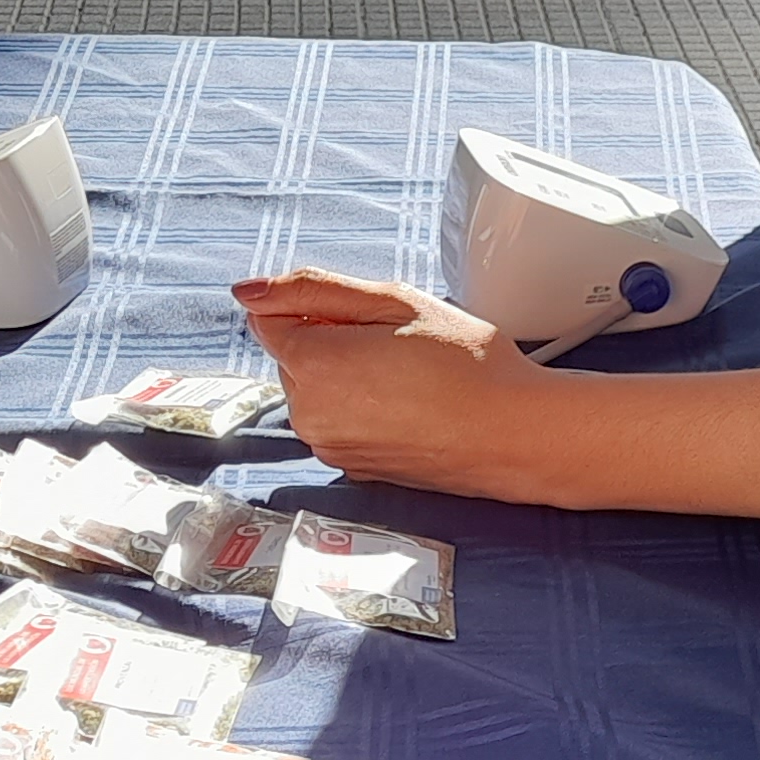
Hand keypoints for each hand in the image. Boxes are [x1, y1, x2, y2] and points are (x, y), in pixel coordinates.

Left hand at [236, 269, 560, 497]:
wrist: (513, 433)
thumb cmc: (466, 363)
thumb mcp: (392, 302)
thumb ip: (312, 289)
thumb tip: (246, 291)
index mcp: (312, 364)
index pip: (271, 318)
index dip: (318, 308)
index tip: (368, 317)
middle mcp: (308, 413)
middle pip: (293, 357)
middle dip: (332, 343)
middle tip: (397, 345)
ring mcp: (329, 447)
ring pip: (315, 391)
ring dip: (347, 377)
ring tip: (407, 378)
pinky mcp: (351, 469)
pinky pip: (338, 423)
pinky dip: (362, 411)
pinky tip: (408, 407)